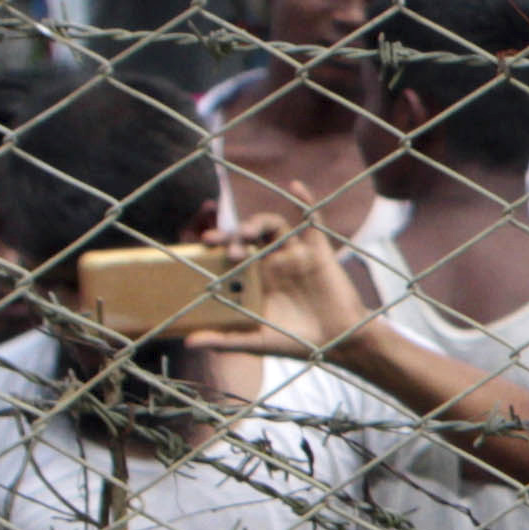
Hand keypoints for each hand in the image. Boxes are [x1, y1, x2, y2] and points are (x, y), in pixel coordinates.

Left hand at [204, 207, 374, 365]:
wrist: (339, 342)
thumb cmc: (296, 343)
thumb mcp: (255, 342)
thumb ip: (224, 340)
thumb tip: (189, 343)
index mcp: (256, 280)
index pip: (231, 254)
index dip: (216, 247)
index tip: (202, 246)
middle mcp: (273, 263)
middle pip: (248, 237)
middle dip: (231, 235)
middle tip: (217, 243)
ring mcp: (295, 255)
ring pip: (272, 226)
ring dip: (255, 224)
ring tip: (244, 234)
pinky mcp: (318, 251)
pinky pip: (311, 221)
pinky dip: (305, 201)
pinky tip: (295, 187)